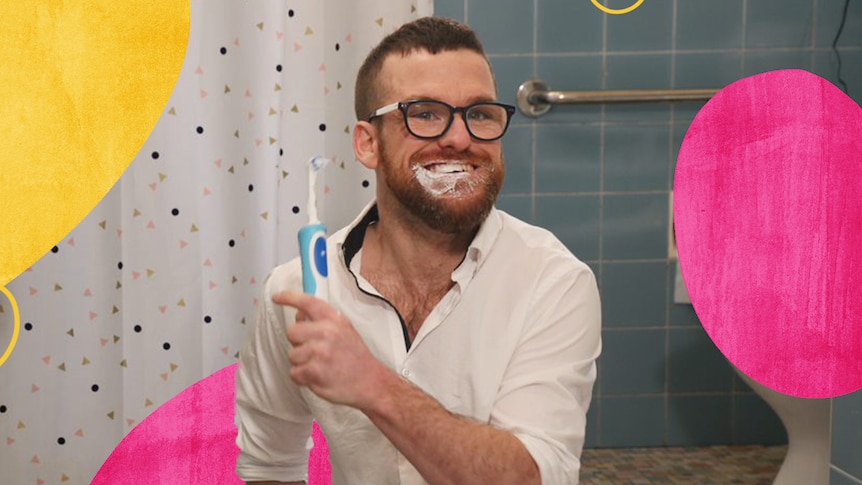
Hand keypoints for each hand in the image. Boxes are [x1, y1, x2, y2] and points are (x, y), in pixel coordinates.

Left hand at [273, 291, 387, 408]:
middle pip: (292, 332)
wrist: (370, 382)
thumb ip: (322, 321)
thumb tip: (299, 315)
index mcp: (335, 320)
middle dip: (298, 343)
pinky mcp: (314, 371)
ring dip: (301, 363)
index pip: (308, 302)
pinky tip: (318, 377)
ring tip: (320, 366)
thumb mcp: (344, 331)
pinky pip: (294, 372)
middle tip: (312, 351)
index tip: (277, 297)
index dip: (289, 297)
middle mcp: (327, 332)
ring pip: (292, 355)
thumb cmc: (356, 358)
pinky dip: (303, 378)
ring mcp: (320, 352)